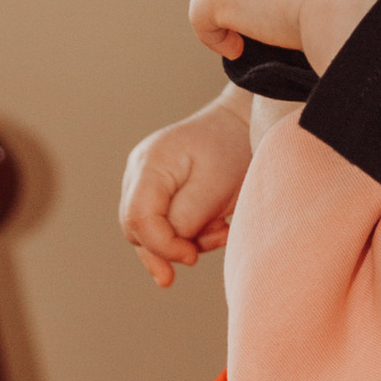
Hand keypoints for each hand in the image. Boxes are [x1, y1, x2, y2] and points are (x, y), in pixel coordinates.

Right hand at [121, 95, 254, 288]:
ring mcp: (145, 182)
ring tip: (220, 229)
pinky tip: (216, 226)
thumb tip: (173, 248)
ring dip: (184, 242)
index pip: (138, 219)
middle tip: (203, 251)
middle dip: (170, 248)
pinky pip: (164, 226)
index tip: (192, 256)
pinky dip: (189, 235)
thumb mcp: (215, 188)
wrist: (243, 124)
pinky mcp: (158, 192)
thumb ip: (187, 220)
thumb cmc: (231, 149)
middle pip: (137, 230)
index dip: (162, 246)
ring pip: (150, 232)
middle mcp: (138, 173)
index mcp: (150, 165)